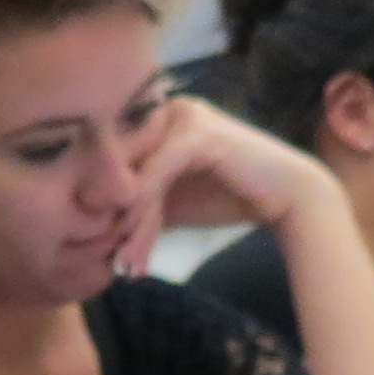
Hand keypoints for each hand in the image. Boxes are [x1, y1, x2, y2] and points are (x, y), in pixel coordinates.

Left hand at [109, 90, 326, 269]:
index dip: (102, 205)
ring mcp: (181, 117)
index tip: (98, 248)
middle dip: (112, 220)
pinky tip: (136, 244)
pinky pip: (154, 176)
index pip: (111, 162)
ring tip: (125, 264)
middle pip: (120, 169)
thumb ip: (132, 202)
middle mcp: (165, 110)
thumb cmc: (225, 196)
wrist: (287, 198)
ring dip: (128, 227)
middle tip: (112, 262)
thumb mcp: (166, 200)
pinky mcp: (197, 133)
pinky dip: (143, 213)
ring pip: (135, 177)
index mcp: (154, 118)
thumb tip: (87, 220)